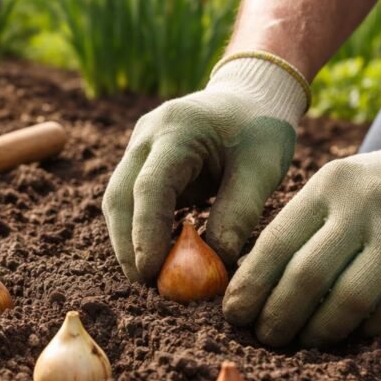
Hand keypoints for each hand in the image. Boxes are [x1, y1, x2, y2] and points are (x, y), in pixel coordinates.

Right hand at [102, 53, 309, 281]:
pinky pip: (129, 200)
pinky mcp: (141, 161)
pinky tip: (157, 255)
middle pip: (120, 197)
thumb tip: (214, 266)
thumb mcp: (262, 169)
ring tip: (151, 278)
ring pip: (117, 200)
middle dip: (127, 245)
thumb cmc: (261, 128)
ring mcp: (138, 146)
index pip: (150, 187)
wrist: (250, 95)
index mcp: (177, 130)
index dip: (146, 233)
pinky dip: (138, 229)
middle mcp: (147, 136)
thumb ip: (238, 214)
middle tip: (146, 285)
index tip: (151, 273)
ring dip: (128, 241)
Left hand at [223, 115, 380, 346]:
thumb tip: (246, 290)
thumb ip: (294, 232)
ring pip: (350, 299)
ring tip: (300, 342)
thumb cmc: (369, 194)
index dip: (251, 285)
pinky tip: (344, 335)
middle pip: (309, 274)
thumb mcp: (330, 192)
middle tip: (264, 337)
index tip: (234, 314)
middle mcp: (364, 206)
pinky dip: (361, 332)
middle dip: (279, 315)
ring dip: (318, 331)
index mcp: (328, 186)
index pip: (277, 242)